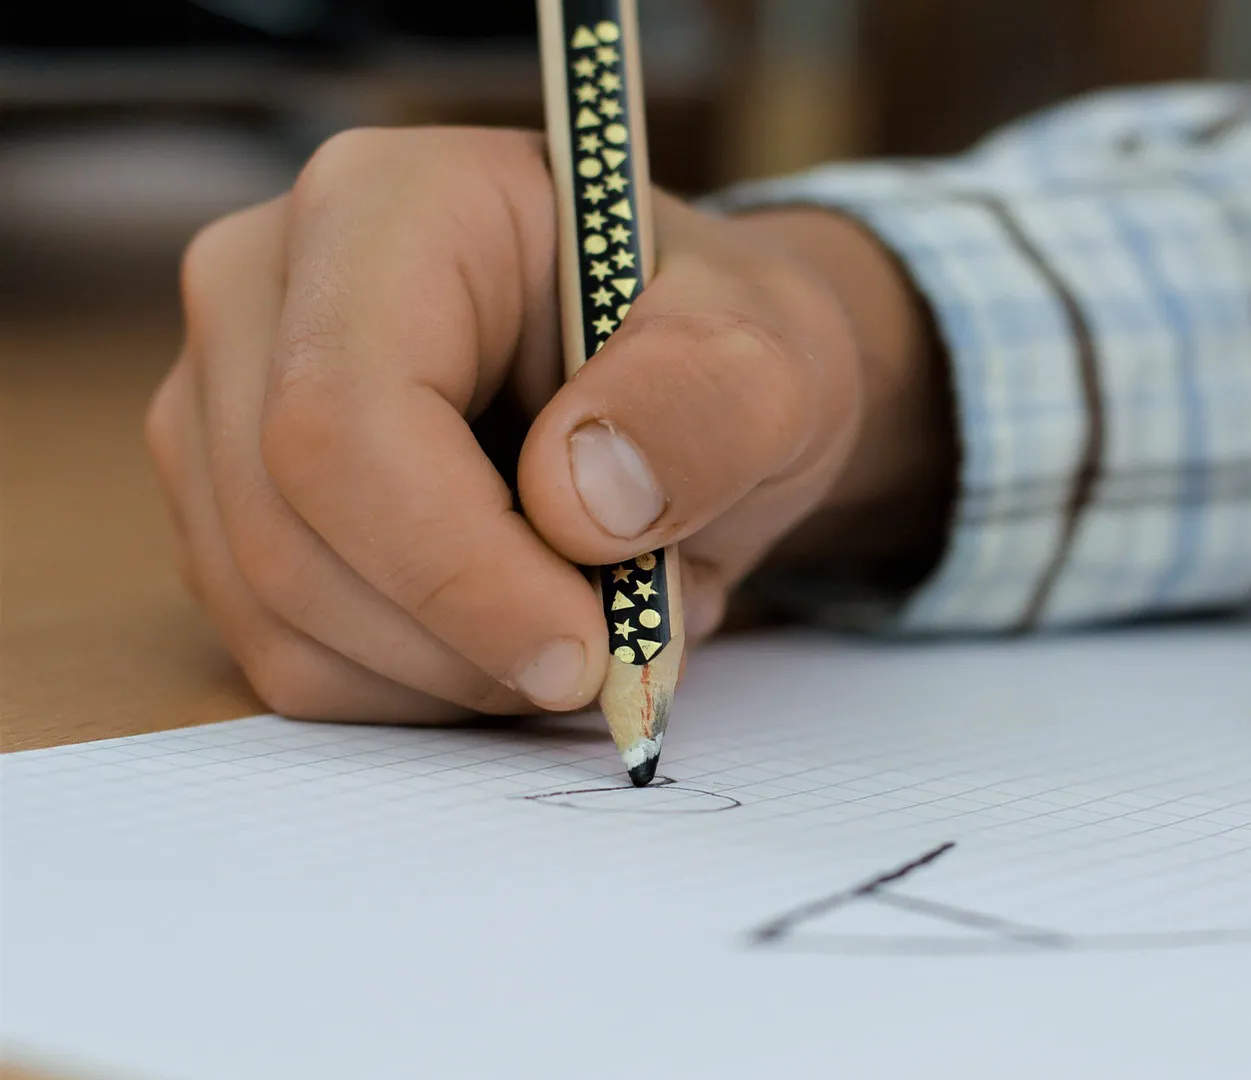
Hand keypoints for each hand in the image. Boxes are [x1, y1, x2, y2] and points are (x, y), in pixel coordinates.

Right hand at [146, 127, 950, 721]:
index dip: (455, 568)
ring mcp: (223, 407)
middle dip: (466, 639)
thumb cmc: (719, 353)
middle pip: (291, 533)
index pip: (345, 417)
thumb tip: (580, 502)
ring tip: (584, 621)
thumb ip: (705, 408)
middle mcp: (265, 293)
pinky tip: (514, 631)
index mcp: (385, 208)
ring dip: (453, 675)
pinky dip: (421, 690)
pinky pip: (289, 662)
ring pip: (279, 619)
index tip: (585, 651)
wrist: (692, 387)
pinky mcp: (228, 514)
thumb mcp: (774, 360)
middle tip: (613, 654)